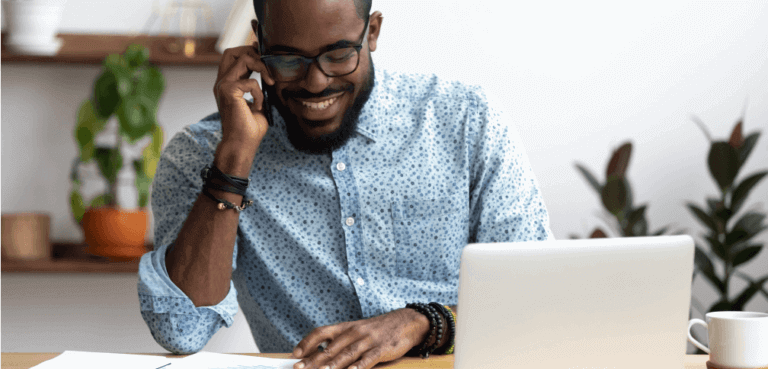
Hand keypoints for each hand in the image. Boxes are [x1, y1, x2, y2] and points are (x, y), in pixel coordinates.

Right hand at [212, 42, 275, 147]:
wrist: (241, 146)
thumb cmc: (250, 130)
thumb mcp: (258, 104)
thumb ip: (260, 89)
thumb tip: (270, 76)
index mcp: (227, 85)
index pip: (233, 58)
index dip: (248, 51)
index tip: (265, 55)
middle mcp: (222, 83)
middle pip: (231, 51)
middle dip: (251, 52)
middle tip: (266, 65)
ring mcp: (223, 85)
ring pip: (242, 58)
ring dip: (261, 67)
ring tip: (269, 83)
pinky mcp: (228, 91)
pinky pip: (251, 82)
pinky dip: (260, 93)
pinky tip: (258, 107)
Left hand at [291, 308, 429, 368]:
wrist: (406, 322)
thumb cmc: (377, 330)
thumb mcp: (357, 331)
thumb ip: (339, 342)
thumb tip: (318, 355)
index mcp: (346, 327)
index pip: (321, 332)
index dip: (307, 342)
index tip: (296, 354)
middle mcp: (354, 332)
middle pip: (330, 347)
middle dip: (313, 360)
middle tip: (299, 368)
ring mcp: (368, 341)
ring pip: (346, 354)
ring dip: (332, 365)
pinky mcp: (381, 349)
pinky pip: (368, 359)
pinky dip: (359, 367)